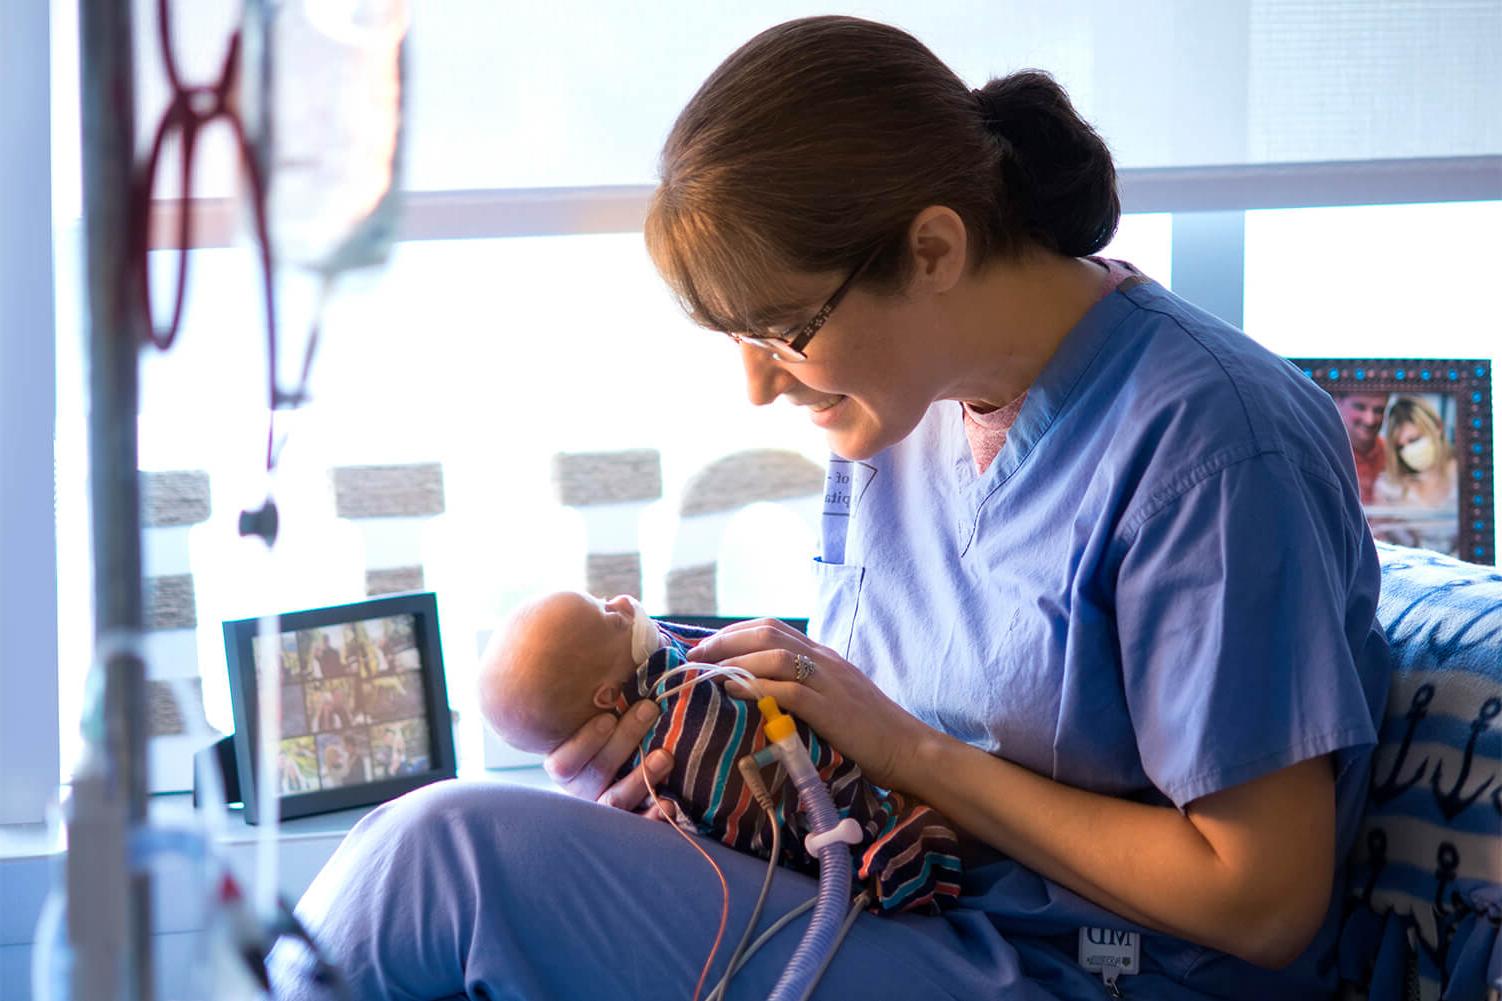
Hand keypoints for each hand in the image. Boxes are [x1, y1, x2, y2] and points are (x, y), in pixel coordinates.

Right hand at [543, 701, 675, 813]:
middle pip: (596, 772)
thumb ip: (602, 689)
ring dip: (641, 778)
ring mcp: (604, 805)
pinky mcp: (629, 819)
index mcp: (564, 762)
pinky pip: (639, 824)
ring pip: (615, 801)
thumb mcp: (599, 709)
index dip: (585, 741)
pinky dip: (654, 816)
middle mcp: (580, 788)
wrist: (617, 764)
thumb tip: (617, 637)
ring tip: (665, 756)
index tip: (607, 717)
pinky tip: (671, 803)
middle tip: (649, 710)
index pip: (564, 760)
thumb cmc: (607, 725)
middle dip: (624, 741)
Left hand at [685, 619, 931, 790]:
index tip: (708, 646)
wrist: (909, 749)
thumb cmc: (872, 731)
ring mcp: (829, 682)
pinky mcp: (830, 708)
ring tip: (707, 671)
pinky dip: (756, 686)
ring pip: (774, 654)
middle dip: (726, 640)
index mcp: (824, 656)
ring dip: (735, 659)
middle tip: (696, 656)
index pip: (773, 628)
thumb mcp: (836, 698)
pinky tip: (733, 691)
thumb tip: (765, 693)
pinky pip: (788, 689)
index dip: (735, 632)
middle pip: (768, 632)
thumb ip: (806, 689)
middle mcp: (825, 661)